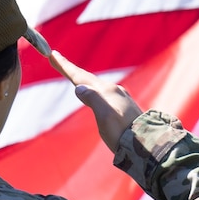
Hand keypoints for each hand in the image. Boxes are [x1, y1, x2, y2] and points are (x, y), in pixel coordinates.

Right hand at [28, 25, 141, 147]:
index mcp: (106, 91)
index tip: (52, 54)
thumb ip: (92, 100)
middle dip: (71, 69)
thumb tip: (79, 87)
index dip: (65, 66)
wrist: (146, 145)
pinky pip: (102, 92)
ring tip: (72, 73)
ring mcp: (120, 97)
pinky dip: (92, 87)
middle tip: (56, 57)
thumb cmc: (122, 133)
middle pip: (87, 77)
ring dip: (82, 77)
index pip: (80, 76)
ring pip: (95, 84)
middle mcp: (114, 90)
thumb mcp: (104, 117)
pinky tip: (93, 91)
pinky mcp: (123, 106)